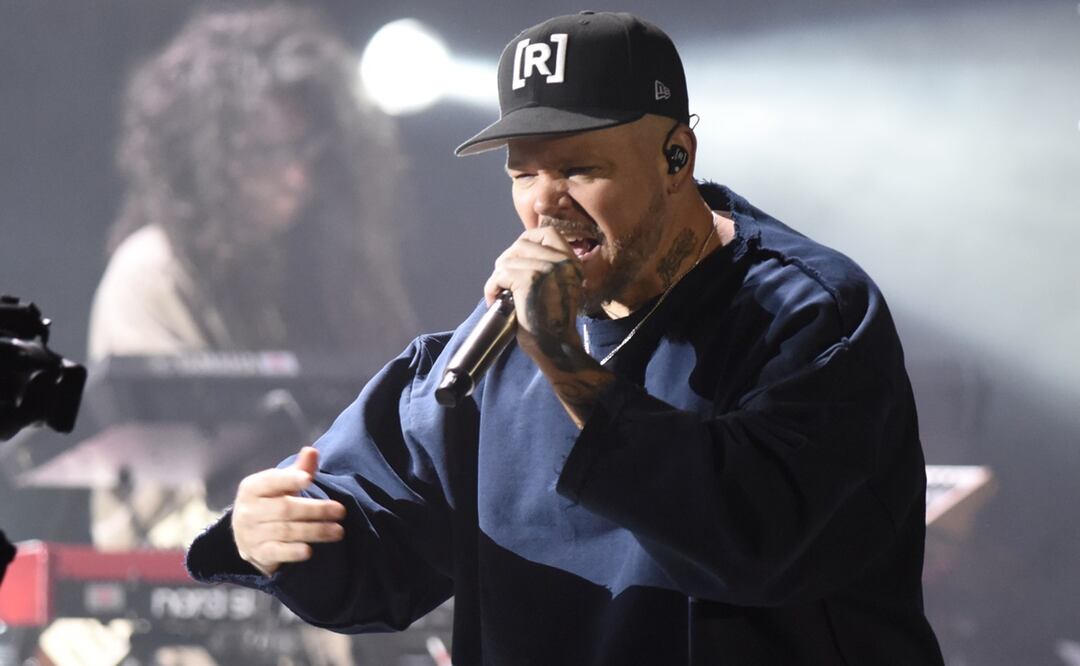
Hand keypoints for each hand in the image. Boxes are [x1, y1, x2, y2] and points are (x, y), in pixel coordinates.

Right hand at [231, 446, 345, 576]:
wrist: (248, 534)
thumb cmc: (271, 502)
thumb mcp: (282, 485)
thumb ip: (299, 470)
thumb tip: (312, 451)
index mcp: (252, 487)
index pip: (271, 481)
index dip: (289, 479)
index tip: (309, 479)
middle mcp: (247, 510)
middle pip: (285, 509)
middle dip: (316, 510)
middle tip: (341, 511)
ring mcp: (250, 533)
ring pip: (286, 531)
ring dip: (315, 531)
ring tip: (338, 531)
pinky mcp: (257, 553)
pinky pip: (277, 552)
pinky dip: (293, 552)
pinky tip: (309, 551)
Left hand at [483, 227, 611, 426]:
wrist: (555, 347)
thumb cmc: (550, 323)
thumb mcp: (557, 287)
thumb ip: (546, 267)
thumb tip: (514, 253)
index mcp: (573, 262)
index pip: (547, 233)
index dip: (526, 241)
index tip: (517, 260)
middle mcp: (564, 262)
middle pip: (522, 243)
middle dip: (506, 261)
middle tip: (503, 282)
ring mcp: (548, 269)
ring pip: (508, 259)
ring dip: (498, 277)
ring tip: (501, 295)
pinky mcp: (530, 280)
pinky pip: (500, 274)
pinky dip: (492, 288)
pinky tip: (496, 301)